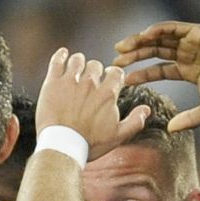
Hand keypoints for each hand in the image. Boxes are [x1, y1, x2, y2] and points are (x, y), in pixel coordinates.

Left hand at [34, 49, 151, 160]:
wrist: (63, 146)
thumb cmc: (90, 144)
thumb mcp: (117, 136)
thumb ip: (134, 121)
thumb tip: (146, 110)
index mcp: (107, 94)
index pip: (116, 73)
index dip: (113, 75)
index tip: (109, 79)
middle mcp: (90, 83)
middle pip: (96, 65)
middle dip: (95, 71)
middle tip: (91, 79)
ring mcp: (71, 81)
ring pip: (78, 60)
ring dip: (79, 63)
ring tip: (77, 68)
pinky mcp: (53, 82)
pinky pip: (57, 61)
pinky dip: (61, 55)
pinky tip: (63, 54)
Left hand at [115, 21, 199, 132]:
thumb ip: (189, 119)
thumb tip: (170, 129)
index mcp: (188, 70)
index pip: (159, 70)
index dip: (141, 74)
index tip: (125, 80)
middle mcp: (187, 54)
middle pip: (154, 52)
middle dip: (134, 56)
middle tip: (115, 62)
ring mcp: (191, 42)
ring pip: (159, 39)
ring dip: (139, 42)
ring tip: (122, 48)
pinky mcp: (197, 32)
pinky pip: (172, 28)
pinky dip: (157, 30)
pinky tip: (143, 35)